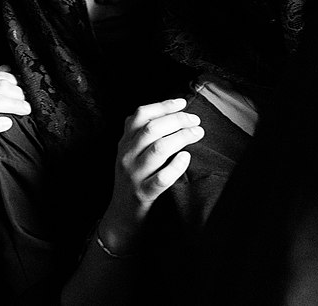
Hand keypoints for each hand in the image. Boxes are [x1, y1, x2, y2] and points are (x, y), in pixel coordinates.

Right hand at [99, 98, 203, 254]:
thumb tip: (171, 112)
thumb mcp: (129, 153)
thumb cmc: (132, 179)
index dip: (163, 105)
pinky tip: (186, 157)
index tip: (182, 103)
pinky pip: (161, 178)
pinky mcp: (143, 193)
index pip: (140, 115)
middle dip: (177, 120)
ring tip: (197, 133)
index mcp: (124, 142)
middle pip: (152, 129)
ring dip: (181, 137)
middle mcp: (126, 155)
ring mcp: (134, 174)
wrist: (120, 214)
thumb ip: (141, 133)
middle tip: (195, 120)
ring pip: (158, 149)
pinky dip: (176, 165)